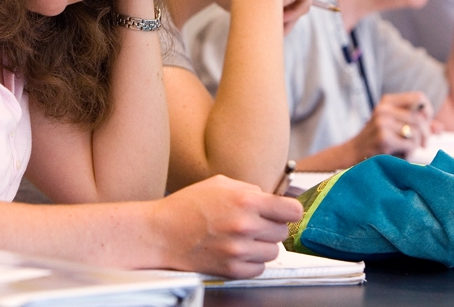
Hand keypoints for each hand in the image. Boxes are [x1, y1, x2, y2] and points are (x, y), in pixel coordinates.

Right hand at [155, 175, 302, 278]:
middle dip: (271, 226)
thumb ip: (249, 189)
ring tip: (243, 238)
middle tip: (254, 223)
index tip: (285, 212)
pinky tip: (237, 251)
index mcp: (245, 200)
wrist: (161, 233)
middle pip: (283, 232)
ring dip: (262, 245)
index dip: (290, 210)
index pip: (292, 210)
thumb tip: (270, 199)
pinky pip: (259, 269)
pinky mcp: (232, 269)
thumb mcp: (219, 184)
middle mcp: (245, 226)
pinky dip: (252, 262)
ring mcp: (239, 250)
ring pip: (274, 252)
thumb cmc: (186, 206)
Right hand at [346, 92, 433, 159]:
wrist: (352, 154)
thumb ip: (418, 126)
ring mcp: (382, 123)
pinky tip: (401, 155)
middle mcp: (384, 109)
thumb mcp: (396, 127)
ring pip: (417, 132)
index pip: (419, 97)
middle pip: (420, 118)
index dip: (428, 111)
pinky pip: (410, 144)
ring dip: (416, 145)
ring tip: (407, 150)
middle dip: (426, 134)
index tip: (425, 123)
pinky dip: (410, 152)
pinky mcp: (383, 138)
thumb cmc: (377, 141)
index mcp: (387, 102)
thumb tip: (440, 128)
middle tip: (423, 144)